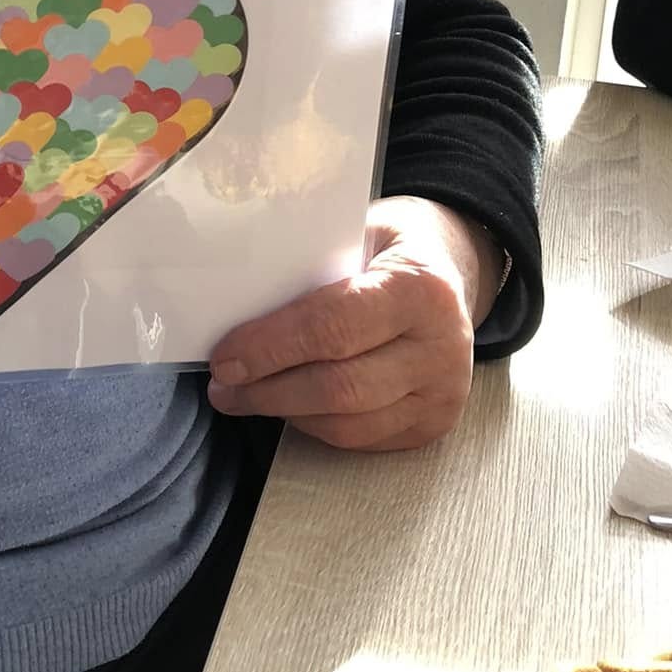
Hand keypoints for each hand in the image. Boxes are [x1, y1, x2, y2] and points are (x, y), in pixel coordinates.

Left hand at [205, 197, 503, 451]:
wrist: (448, 272)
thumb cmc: (385, 249)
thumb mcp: (355, 232)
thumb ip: (309, 265)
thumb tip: (234, 304)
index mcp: (420, 287)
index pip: (333, 326)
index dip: (271, 347)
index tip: (224, 358)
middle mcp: (441, 346)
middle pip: (340, 387)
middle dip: (268, 390)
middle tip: (223, 387)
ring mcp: (442, 392)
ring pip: (348, 423)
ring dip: (285, 414)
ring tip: (243, 397)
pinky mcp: (433, 424)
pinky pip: (361, 440)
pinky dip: (315, 427)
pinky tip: (288, 408)